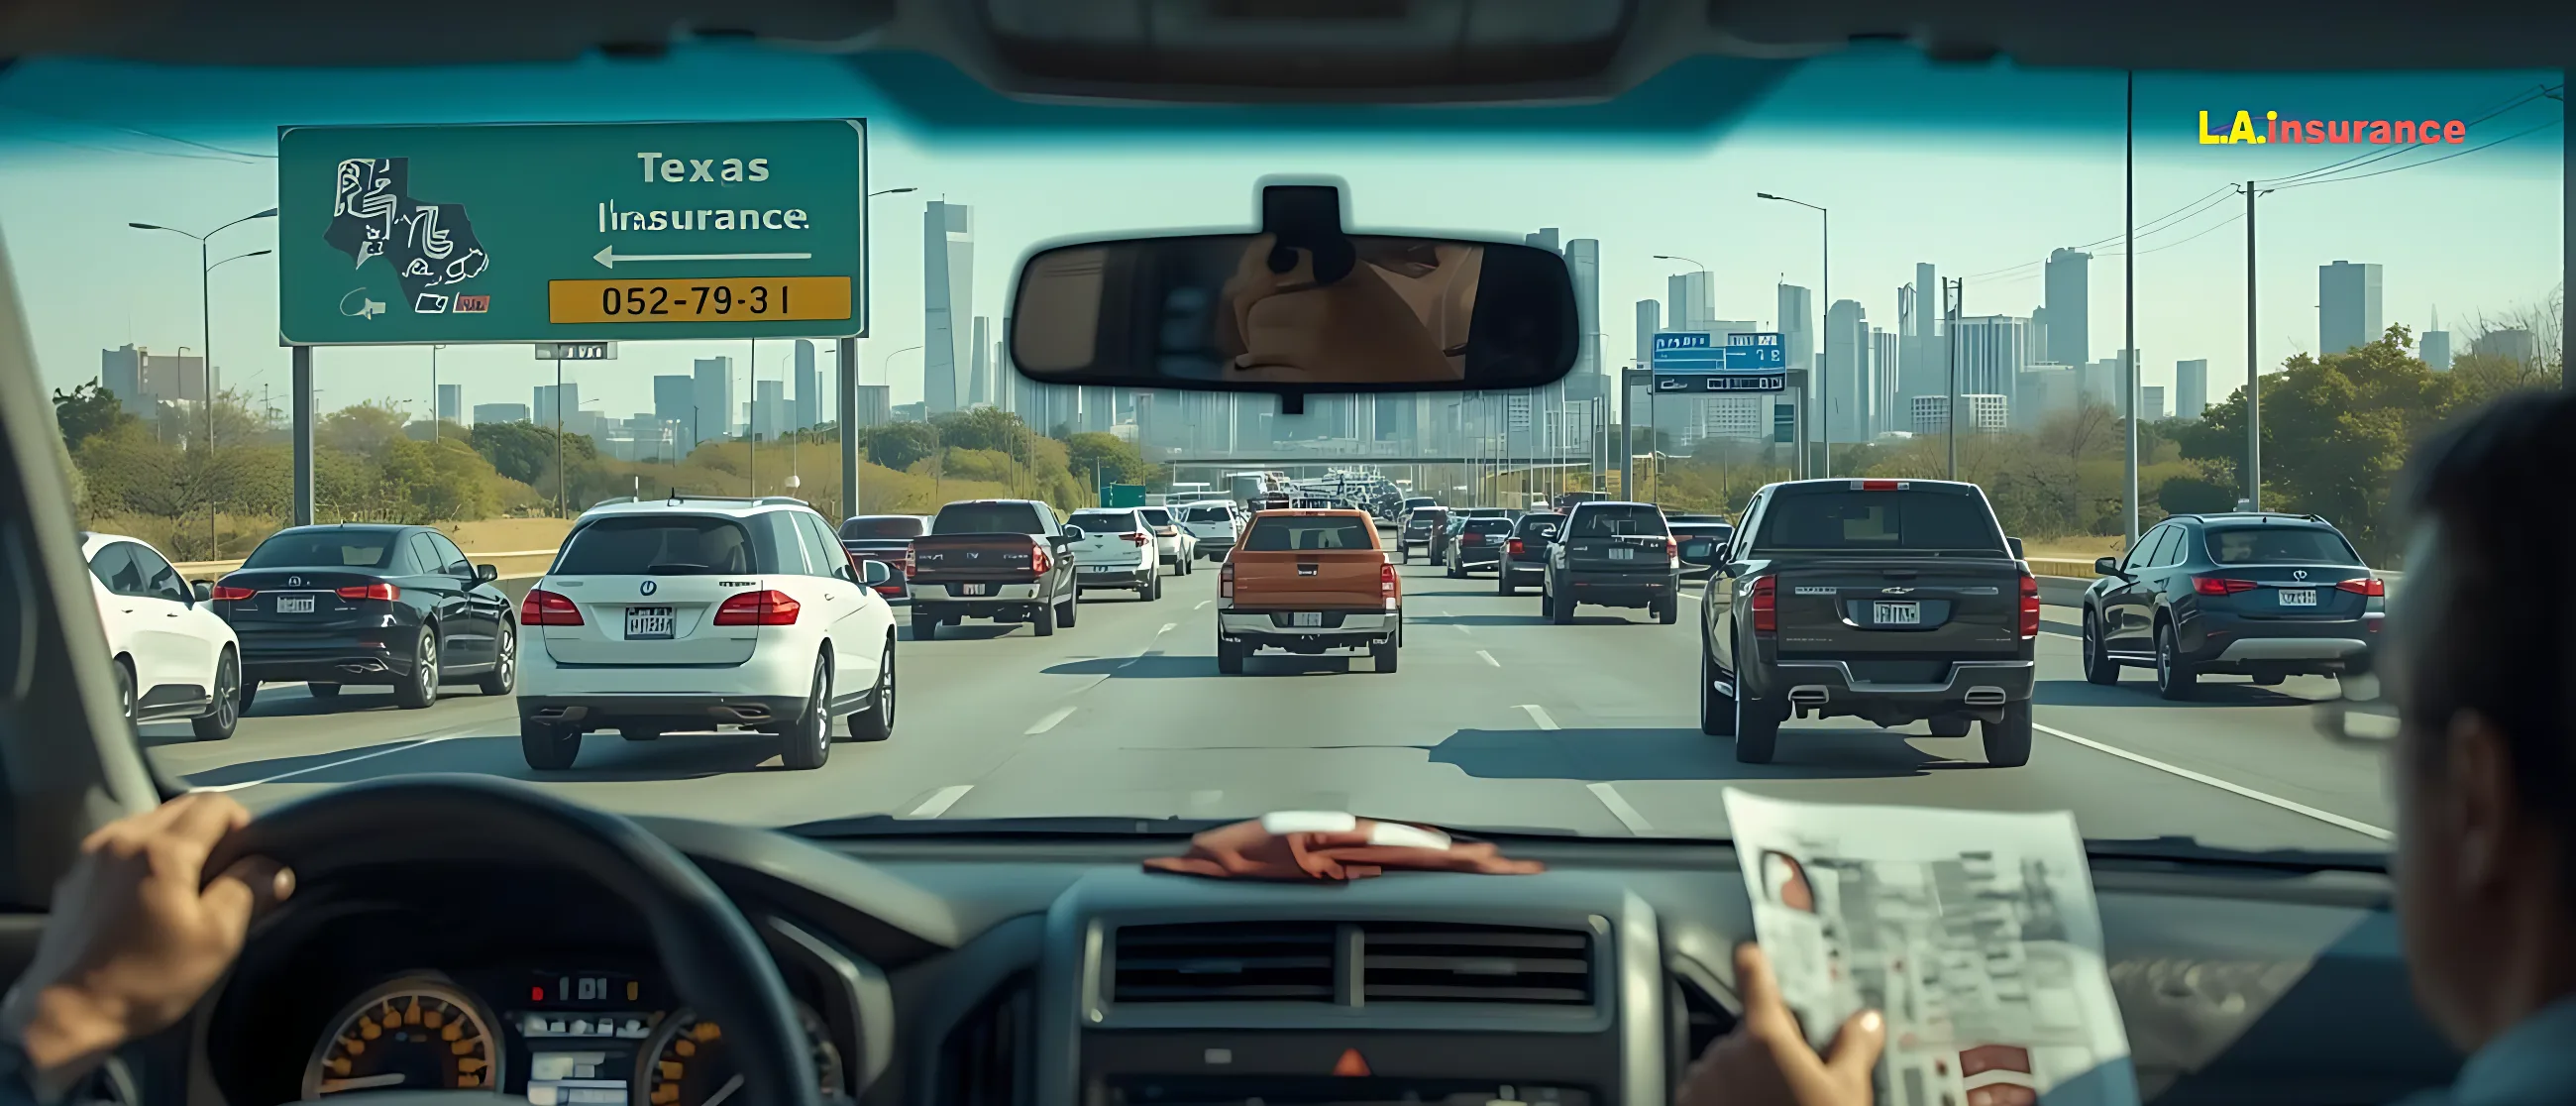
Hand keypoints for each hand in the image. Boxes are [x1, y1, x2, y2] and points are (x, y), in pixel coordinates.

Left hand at [0, 793, 292, 1095]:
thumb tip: (273, 868)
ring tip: (182, 886)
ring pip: (150, 822)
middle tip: (222, 874)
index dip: (243, 825)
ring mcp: (92, 855)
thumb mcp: (215, 940)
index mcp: (162, 850)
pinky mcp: (74, 875)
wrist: (67, 1014)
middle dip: (211, 830)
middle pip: (182, 807)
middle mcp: (123, 838)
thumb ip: (248, 891)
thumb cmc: (148, 978)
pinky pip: (121, 845)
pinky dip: (144, 855)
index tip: (249, 862)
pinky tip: (145, 895)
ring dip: (176, 840)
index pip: (216, 805)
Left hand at [1675, 943, 1883, 1105]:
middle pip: (1750, 1032)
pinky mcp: (1688, 1103)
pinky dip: (1725, 1099)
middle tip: (1797, 1078)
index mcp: (1766, 1037)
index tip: (1752, 952)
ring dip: (1746, 1077)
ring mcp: (1703, 1080)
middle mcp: (1727, 1051)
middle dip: (1770, 1049)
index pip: (1757, 981)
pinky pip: (1708, 1091)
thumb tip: (1867, 1021)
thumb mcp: (1845, 1093)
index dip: (1756, 964)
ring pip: (1728, 1064)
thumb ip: (1854, 1049)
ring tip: (1777, 1105)